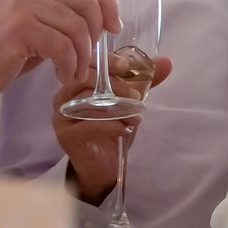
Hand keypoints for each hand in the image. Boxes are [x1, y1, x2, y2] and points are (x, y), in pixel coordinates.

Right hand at [0, 0, 121, 96]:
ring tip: (73, 71)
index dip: (108, 3)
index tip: (114, 27)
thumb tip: (101, 27)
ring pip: (76, 26)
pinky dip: (69, 65)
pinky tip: (62, 75)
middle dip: (97, 32)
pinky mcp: (19, 28)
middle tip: (92, 56)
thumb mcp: (36, 25)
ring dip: (83, 56)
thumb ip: (62, 17)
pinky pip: (62, 46)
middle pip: (87, 0)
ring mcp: (24, 6)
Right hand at [53, 55, 174, 202]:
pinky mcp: (66, 137)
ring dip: (116, 108)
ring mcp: (61, 118)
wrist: (104, 166)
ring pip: (86, 102)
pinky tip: (125, 129)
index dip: (106, 61)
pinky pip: (88, 126)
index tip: (126, 66)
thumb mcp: (129, 102)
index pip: (86, 64)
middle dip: (113, 85)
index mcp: (75, 84)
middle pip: (84, 80)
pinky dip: (110, 125)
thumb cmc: (112, 129)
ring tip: (135, 116)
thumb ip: (144, 82)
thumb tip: (166, 62)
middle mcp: (63, 98)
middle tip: (135, 97)